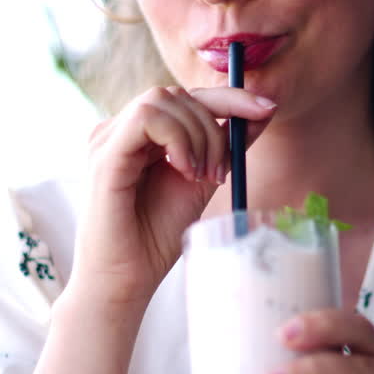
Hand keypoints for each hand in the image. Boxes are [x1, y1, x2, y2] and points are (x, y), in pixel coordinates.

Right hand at [71, 86, 276, 305]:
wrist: (126, 279)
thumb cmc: (155, 237)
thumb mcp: (203, 181)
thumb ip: (226, 146)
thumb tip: (263, 110)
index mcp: (140, 135)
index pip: (187, 97)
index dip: (231, 96)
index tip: (268, 108)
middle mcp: (119, 129)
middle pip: (178, 94)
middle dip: (213, 128)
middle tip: (218, 174)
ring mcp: (107, 139)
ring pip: (163, 99)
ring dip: (196, 136)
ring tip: (199, 176)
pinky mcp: (104, 154)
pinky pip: (146, 118)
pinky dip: (177, 139)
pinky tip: (183, 171)